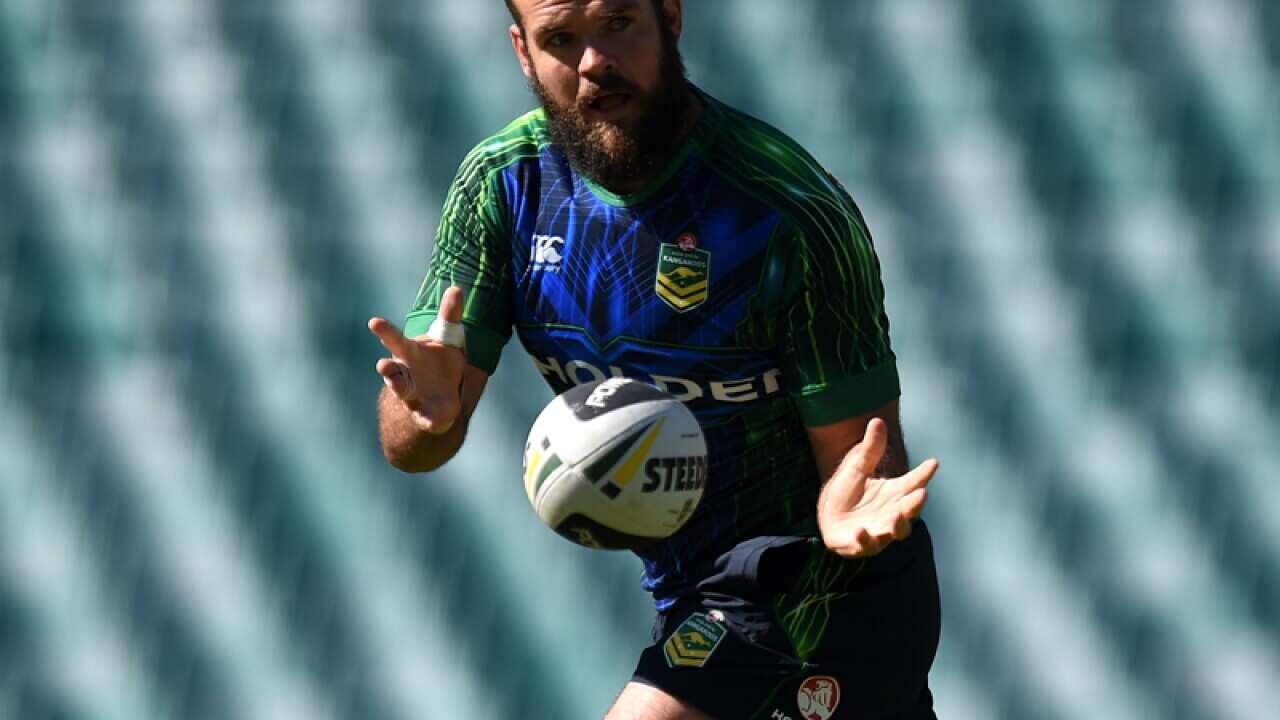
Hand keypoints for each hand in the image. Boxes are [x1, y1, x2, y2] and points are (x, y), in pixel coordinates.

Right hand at [368, 286, 466, 434]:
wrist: (440, 400)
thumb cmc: (439, 363)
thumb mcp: (447, 339)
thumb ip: (450, 315)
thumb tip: (457, 287)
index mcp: (410, 354)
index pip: (396, 341)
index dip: (385, 332)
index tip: (374, 322)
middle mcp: (405, 374)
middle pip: (392, 369)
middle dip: (387, 366)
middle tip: (382, 364)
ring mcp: (412, 396)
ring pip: (401, 392)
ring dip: (397, 387)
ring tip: (393, 380)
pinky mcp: (425, 415)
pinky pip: (427, 420)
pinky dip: (431, 421)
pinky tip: (436, 423)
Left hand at [817, 418, 937, 557]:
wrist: (827, 517)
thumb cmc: (846, 492)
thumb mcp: (856, 466)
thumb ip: (870, 448)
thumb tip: (877, 420)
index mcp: (894, 493)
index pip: (913, 482)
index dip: (924, 474)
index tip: (933, 463)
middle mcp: (892, 513)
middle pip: (910, 510)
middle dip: (916, 504)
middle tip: (922, 494)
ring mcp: (880, 530)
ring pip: (896, 531)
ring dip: (898, 524)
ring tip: (896, 514)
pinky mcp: (862, 544)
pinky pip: (867, 545)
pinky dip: (866, 539)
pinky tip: (860, 530)